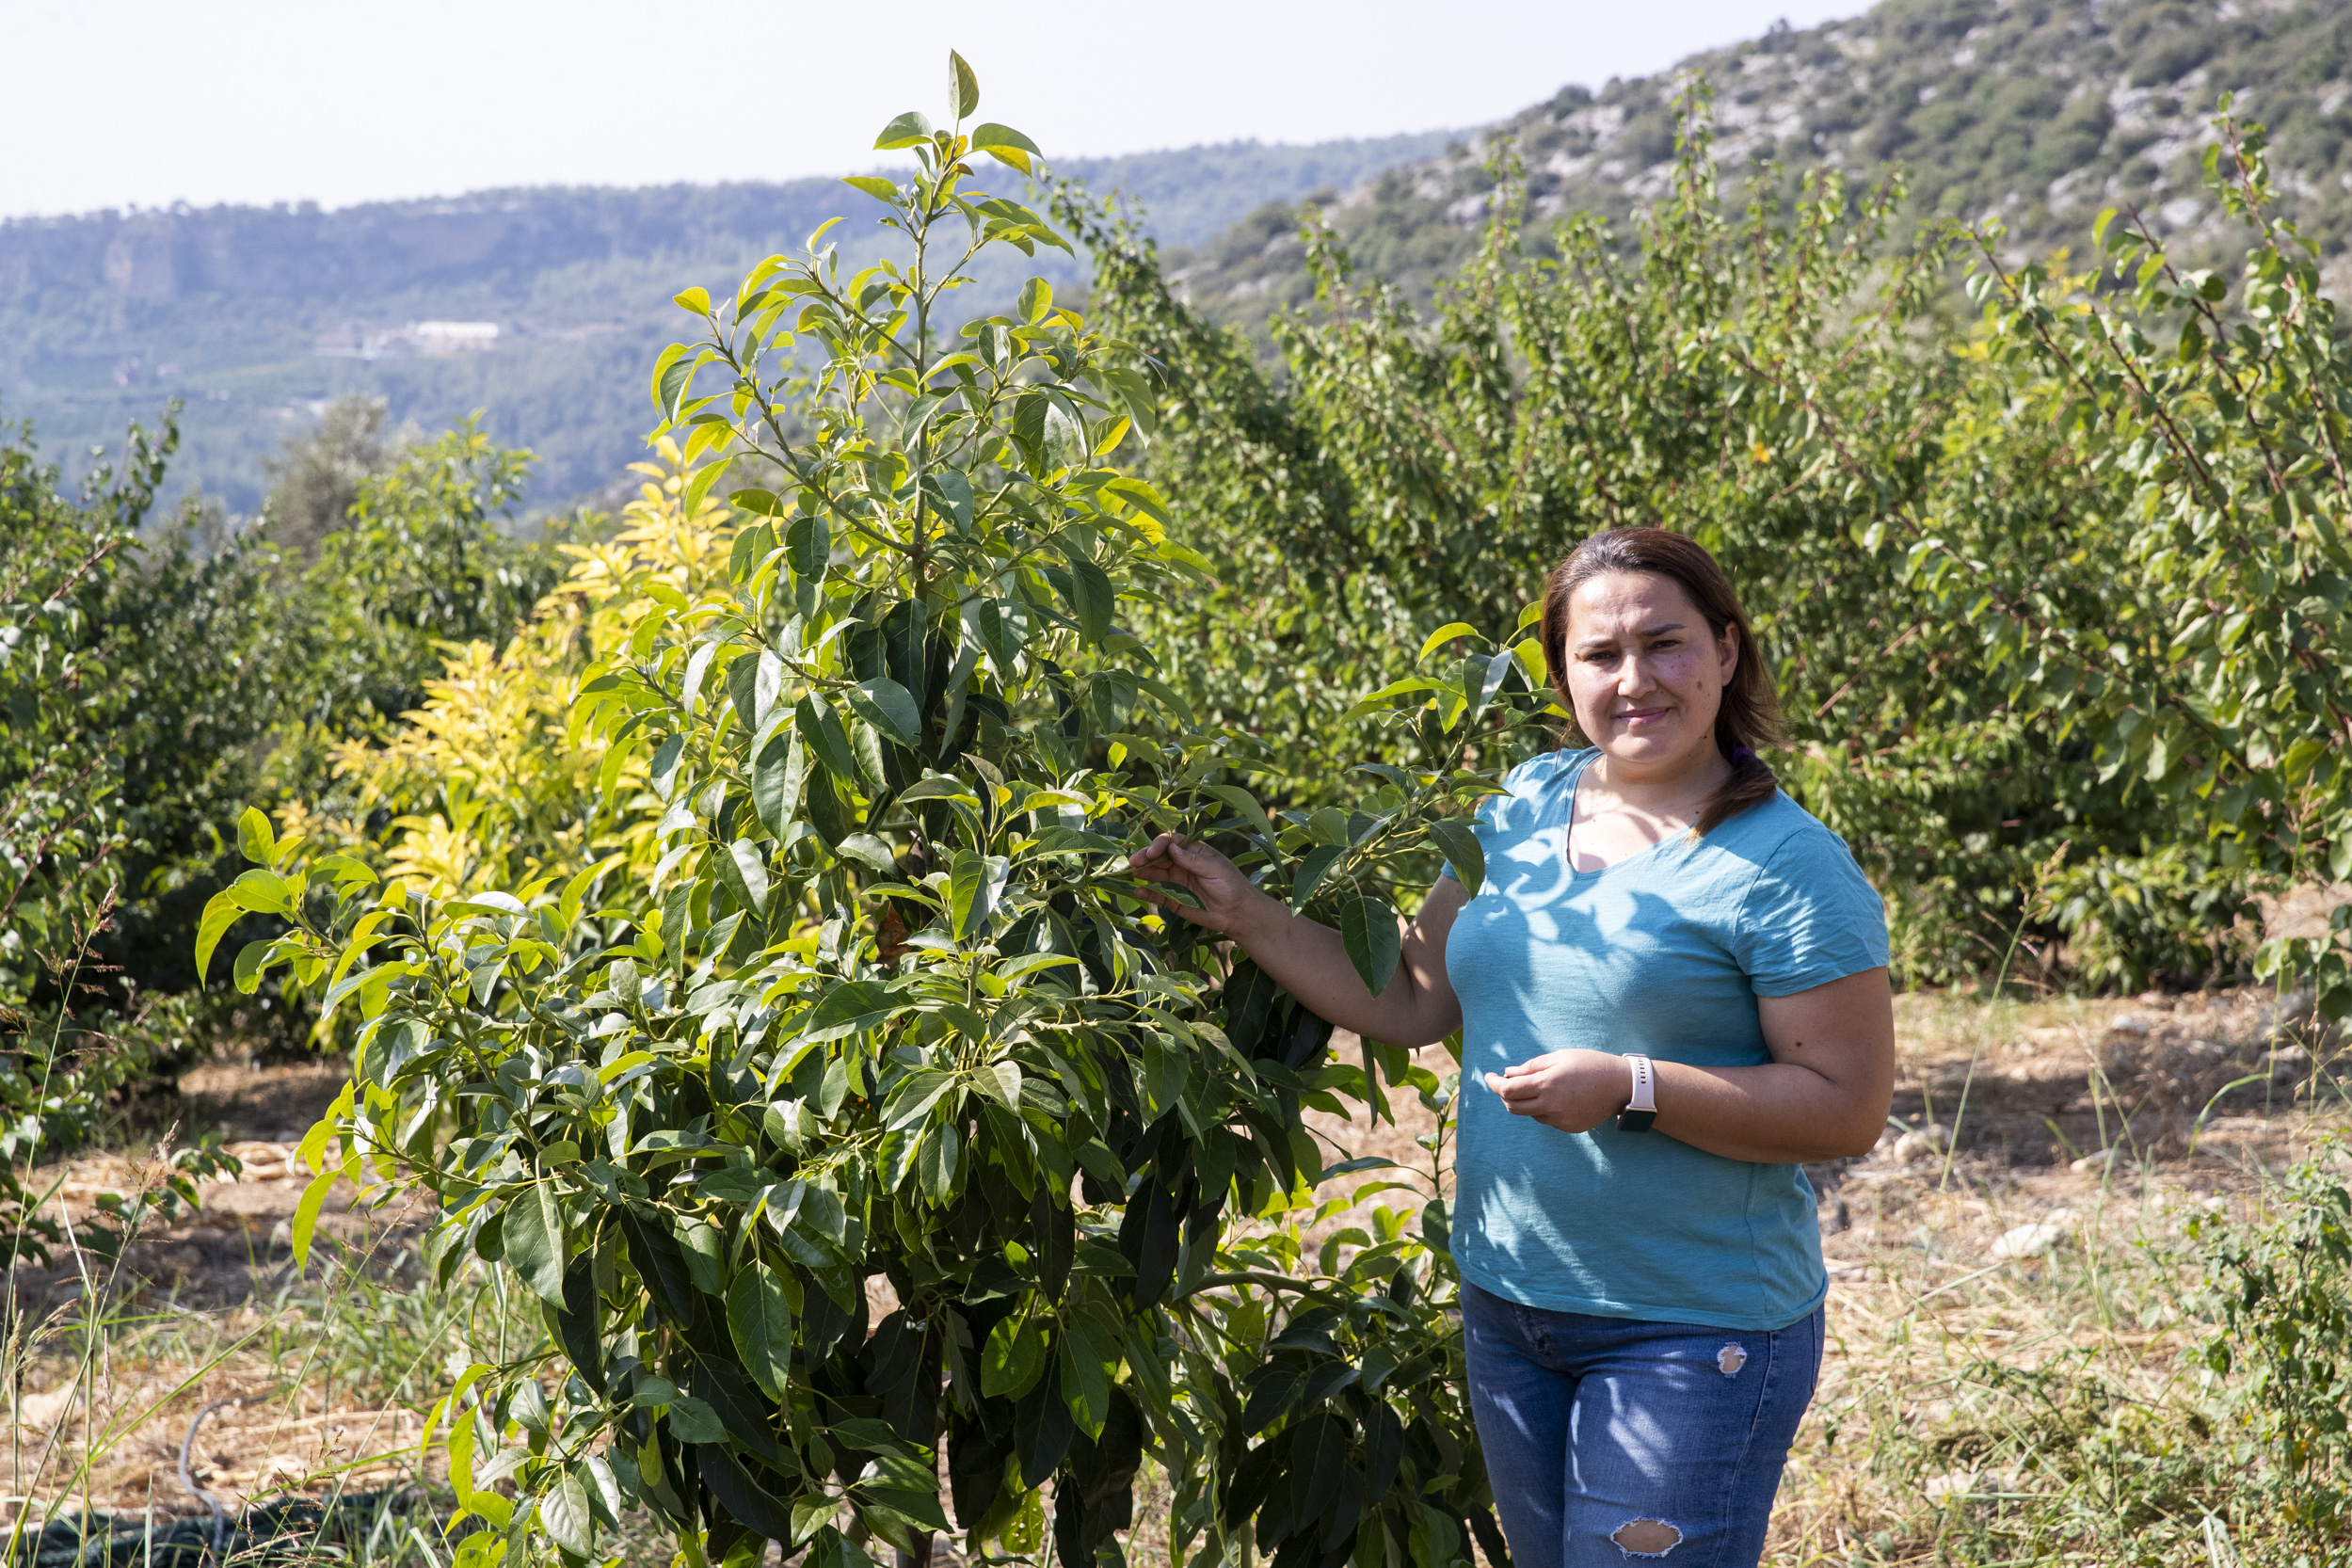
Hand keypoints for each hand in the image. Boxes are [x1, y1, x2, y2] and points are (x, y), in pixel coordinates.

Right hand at [1127, 833, 1268, 936]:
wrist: (1237, 913)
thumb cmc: (1230, 885)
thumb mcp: (1214, 869)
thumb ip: (1192, 859)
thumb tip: (1171, 847)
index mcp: (1192, 851)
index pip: (1171, 842)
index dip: (1159, 845)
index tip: (1152, 852)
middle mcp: (1181, 863)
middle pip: (1158, 857)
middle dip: (1145, 857)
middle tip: (1135, 862)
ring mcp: (1175, 881)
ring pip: (1154, 874)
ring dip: (1143, 873)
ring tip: (1134, 875)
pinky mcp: (1172, 899)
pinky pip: (1156, 894)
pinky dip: (1147, 892)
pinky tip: (1139, 891)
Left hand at [1483, 1049, 1628, 1133]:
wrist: (1622, 1086)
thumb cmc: (1590, 1064)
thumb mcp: (1560, 1057)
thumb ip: (1531, 1067)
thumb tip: (1507, 1073)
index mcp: (1548, 1084)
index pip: (1508, 1090)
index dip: (1494, 1084)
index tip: (1489, 1077)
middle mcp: (1552, 1105)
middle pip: (1513, 1107)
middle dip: (1505, 1095)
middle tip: (1507, 1083)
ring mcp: (1561, 1119)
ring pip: (1530, 1114)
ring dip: (1526, 1102)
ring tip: (1541, 1086)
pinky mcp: (1569, 1128)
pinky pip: (1547, 1120)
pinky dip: (1543, 1109)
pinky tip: (1558, 1097)